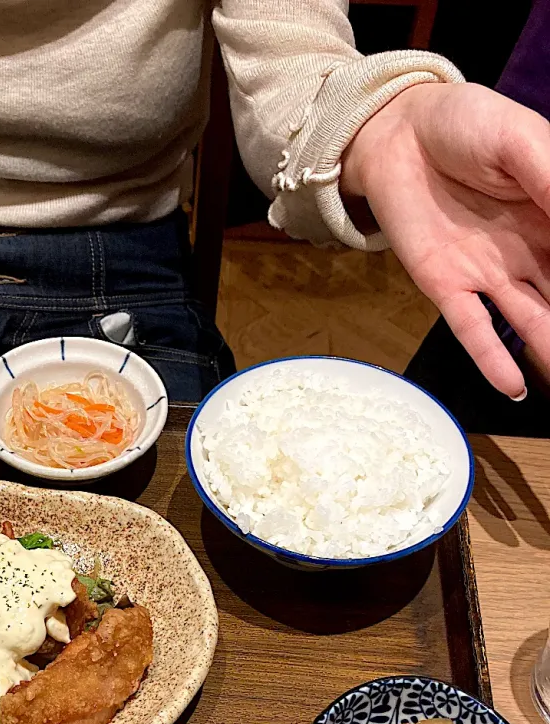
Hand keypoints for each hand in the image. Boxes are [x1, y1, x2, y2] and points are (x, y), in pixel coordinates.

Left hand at [342, 81, 549, 399]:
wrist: (397, 136)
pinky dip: (494, 362)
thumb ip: (549, 177)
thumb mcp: (517, 140)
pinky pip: (475, 330)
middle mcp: (532, 251)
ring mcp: (491, 273)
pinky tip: (515, 390)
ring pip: (532, 323)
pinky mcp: (448, 287)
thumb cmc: (464, 124)